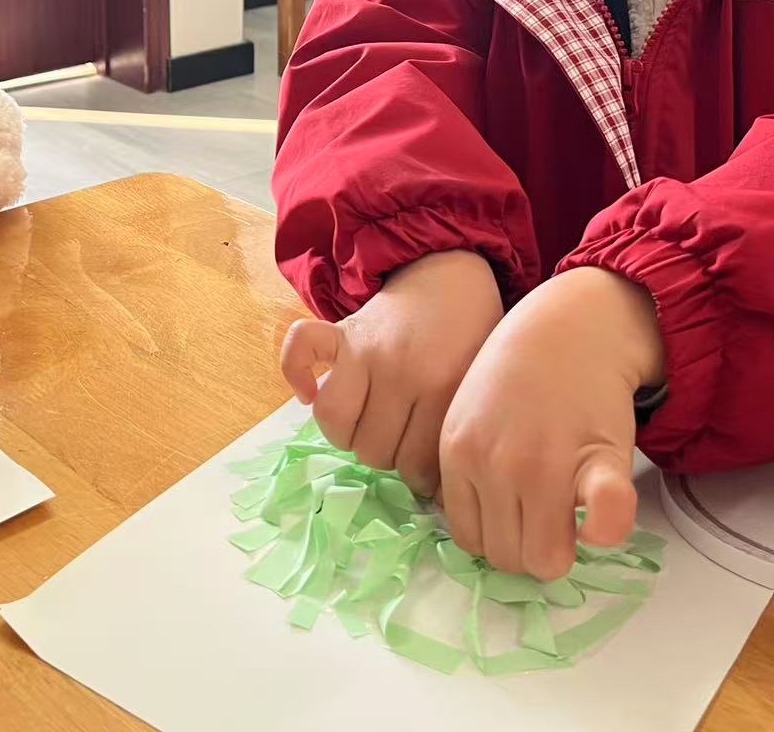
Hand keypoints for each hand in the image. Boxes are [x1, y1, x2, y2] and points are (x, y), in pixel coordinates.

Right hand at [280, 251, 502, 494]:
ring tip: (368, 422)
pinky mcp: (339, 331)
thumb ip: (456, 436)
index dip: (423, 478)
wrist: (453, 272)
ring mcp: (364, 350)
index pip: (416, 467)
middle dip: (389, 455)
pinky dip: (295, 375)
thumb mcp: (478, 390)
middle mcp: (399, 370)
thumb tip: (432, 501)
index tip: (431, 469)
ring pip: (334, 424)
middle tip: (404, 437)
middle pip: (373, 451)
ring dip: (349, 432)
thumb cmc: (474, 337)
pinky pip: (299, 352)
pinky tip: (309, 392)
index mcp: (441, 389)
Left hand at [438, 267, 663, 580]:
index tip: (516, 517)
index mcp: (458, 454)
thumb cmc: (522, 373)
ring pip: (545, 559)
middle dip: (528, 548)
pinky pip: (605, 518)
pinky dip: (606, 527)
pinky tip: (599, 517)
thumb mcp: (467, 416)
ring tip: (569, 510)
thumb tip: (482, 536)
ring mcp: (546, 465)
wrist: (574, 326)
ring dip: (561, 546)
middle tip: (547, 515)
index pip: (468, 539)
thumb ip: (466, 471)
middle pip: (506, 556)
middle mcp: (495, 464)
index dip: (496, 537)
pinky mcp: (600, 461)